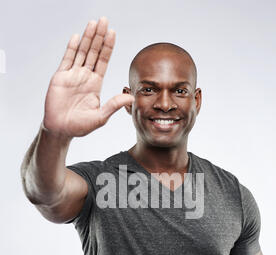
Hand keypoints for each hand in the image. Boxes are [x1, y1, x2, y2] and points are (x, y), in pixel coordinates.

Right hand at [43, 17, 133, 137]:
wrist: (61, 129)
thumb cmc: (80, 126)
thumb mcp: (100, 117)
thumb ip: (114, 105)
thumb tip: (131, 97)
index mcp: (95, 84)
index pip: (103, 61)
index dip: (108, 47)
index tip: (113, 33)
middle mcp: (85, 77)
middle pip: (93, 52)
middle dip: (99, 36)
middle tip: (104, 20)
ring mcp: (72, 75)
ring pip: (81, 52)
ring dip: (87, 38)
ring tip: (93, 23)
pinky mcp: (60, 77)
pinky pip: (67, 59)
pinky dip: (71, 48)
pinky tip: (76, 36)